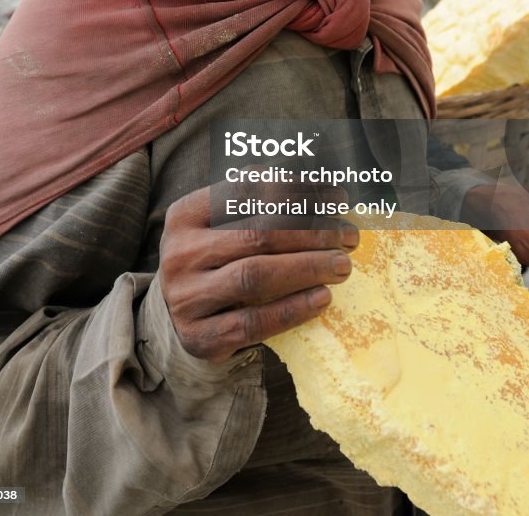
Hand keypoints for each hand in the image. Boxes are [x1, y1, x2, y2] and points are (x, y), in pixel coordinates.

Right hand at [159, 185, 358, 362]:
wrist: (181, 315)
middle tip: (348, 235)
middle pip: (257, 234)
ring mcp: (185, 297)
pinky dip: (293, 309)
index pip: (248, 192)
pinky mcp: (199, 337)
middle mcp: (180, 253)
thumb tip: (327, 193)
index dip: (299, 190)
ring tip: (342, 264)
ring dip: (308, 267)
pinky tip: (323, 297)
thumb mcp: (224, 224)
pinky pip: (253, 322)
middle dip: (312, 232)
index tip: (338, 197)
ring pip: (255, 275)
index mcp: (186, 214)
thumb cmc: (216, 258)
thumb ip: (263, 205)